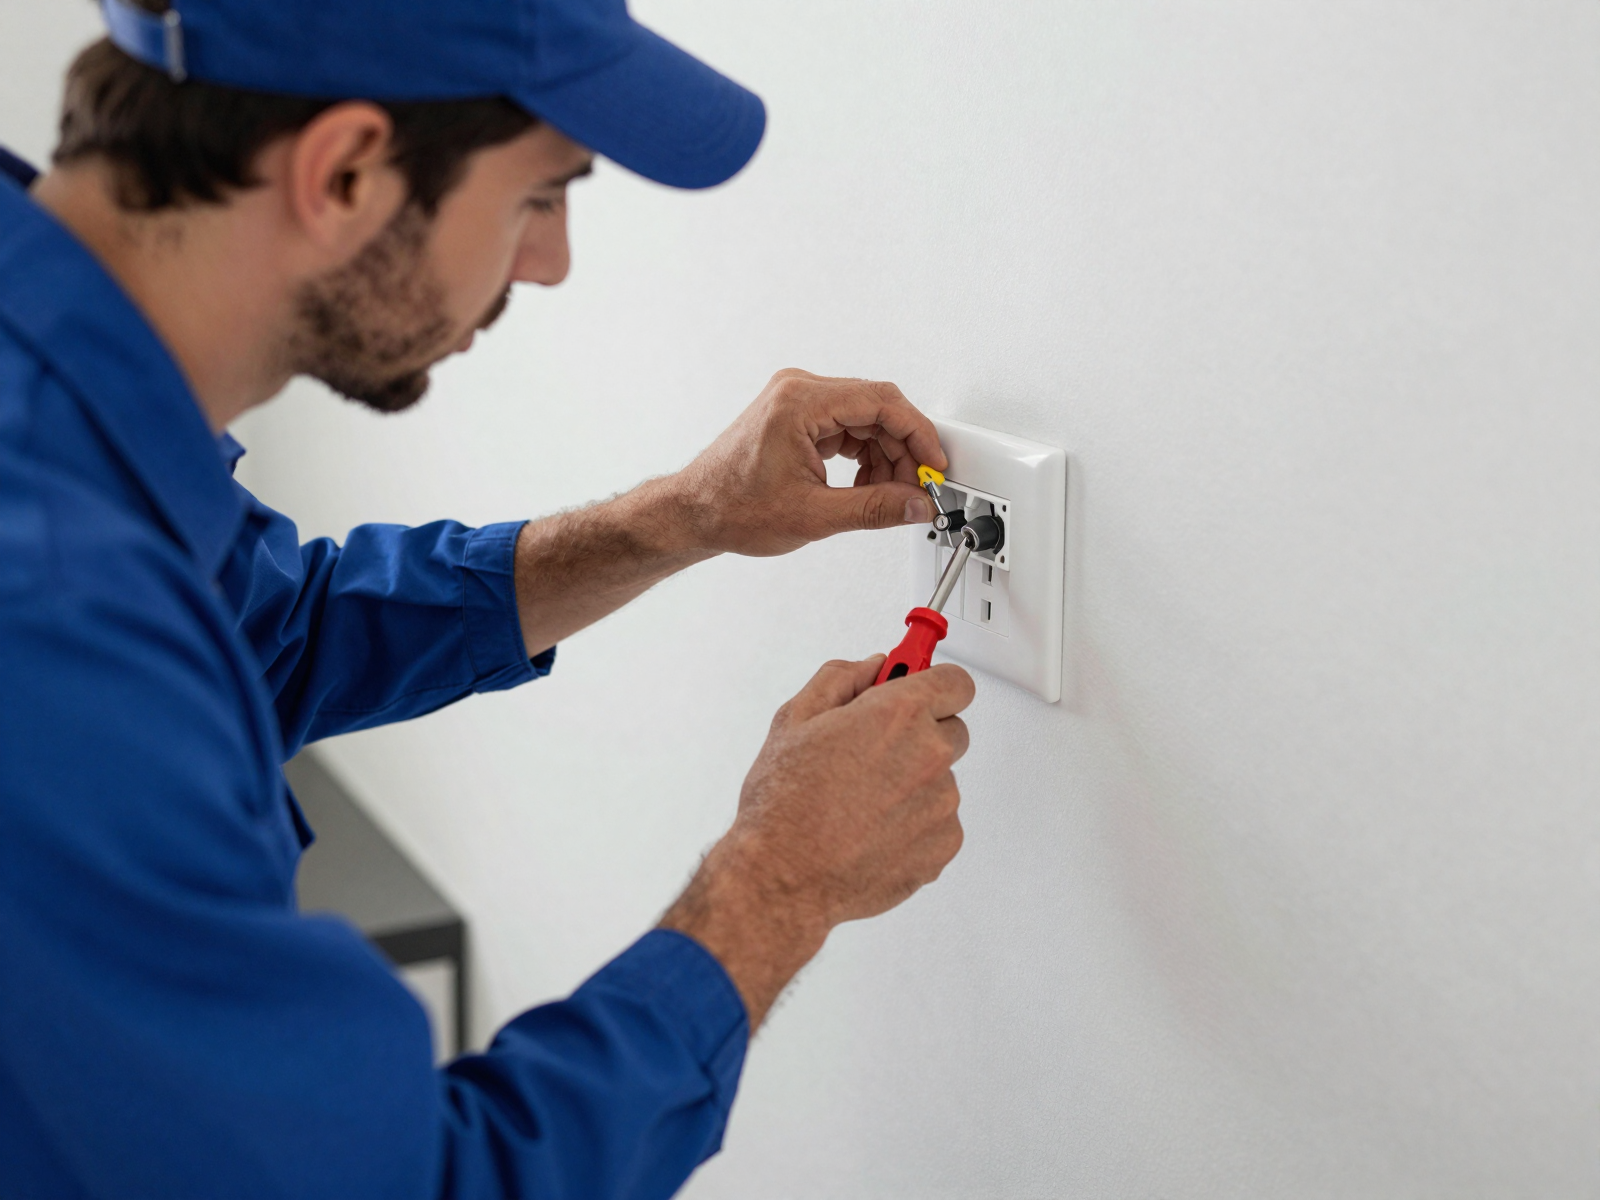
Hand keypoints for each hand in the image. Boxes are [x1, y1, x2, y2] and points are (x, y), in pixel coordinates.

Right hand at [660, 656, 974, 1026]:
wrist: (783, 877)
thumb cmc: (783, 804)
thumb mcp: (794, 720)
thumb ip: (842, 679)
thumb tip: (874, 667)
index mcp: (898, 714)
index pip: (956, 682)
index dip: (937, 685)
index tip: (922, 691)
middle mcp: (930, 754)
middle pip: (952, 730)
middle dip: (921, 735)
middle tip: (873, 755)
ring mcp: (942, 803)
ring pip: (941, 780)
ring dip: (913, 785)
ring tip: (861, 804)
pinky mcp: (944, 845)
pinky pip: (940, 822)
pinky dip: (915, 825)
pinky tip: (872, 832)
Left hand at [674, 368, 947, 556]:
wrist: (695, 513)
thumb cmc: (731, 508)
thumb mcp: (813, 515)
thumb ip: (874, 509)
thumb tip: (916, 504)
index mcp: (800, 402)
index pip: (882, 402)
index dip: (918, 434)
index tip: (934, 464)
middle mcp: (798, 391)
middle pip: (876, 408)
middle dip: (902, 451)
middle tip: (914, 489)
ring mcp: (796, 400)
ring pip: (864, 418)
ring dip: (884, 455)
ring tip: (886, 494)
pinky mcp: (796, 415)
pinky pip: (846, 426)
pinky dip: (863, 454)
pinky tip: (865, 484)